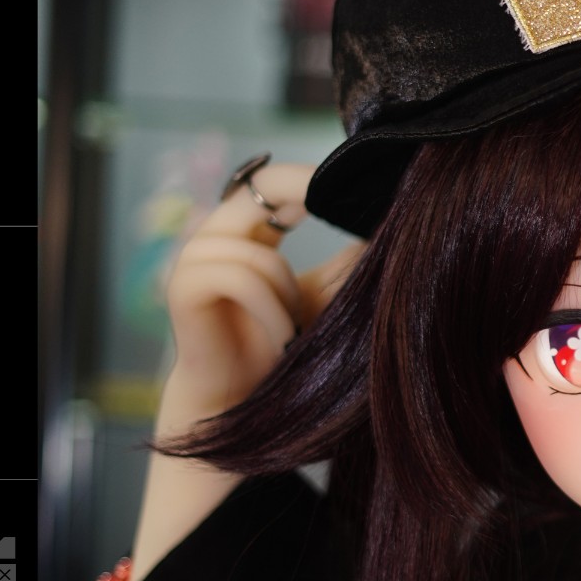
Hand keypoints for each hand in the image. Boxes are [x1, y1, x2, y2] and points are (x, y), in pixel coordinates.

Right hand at [163, 162, 361, 414]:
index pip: (274, 179)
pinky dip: (271, 309)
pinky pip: (239, 277)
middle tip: (354, 226)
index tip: (361, 190)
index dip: (313, 178)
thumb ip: (352, 258)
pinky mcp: (183, 288)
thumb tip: (398, 220)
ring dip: (289, 292)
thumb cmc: (287, 349)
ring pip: (259, 252)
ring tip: (295, 327)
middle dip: (310, 199)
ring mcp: (195, 258)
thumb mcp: (330, 294)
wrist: (245, 402)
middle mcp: (217, 235)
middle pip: (260, 185)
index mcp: (249, 231)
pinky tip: (283, 336)